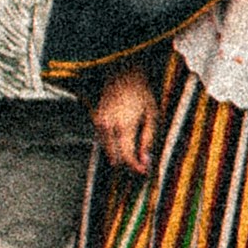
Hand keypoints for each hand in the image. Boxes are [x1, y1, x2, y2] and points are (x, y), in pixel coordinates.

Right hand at [88, 63, 163, 177]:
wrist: (123, 75)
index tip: (143, 172)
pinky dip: (113, 144)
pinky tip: (123, 139)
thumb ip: (148, 140)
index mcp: (123, 126)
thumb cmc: (141, 94)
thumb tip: (145, 161)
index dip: (135, 167)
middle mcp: (108, 127)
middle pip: (114, 157)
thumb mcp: (152, 116)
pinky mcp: (95, 121)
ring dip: (119, 154)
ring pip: (107, 150)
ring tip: (134, 152)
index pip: (126, 156)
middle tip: (140, 164)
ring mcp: (99, 124)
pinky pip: (103, 140)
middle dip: (127, 164)